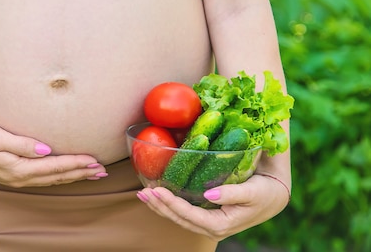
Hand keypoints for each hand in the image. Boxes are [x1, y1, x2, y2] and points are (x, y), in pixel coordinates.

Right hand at [0, 122, 107, 186]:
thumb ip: (21, 144)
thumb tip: (45, 149)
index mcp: (18, 168)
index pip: (54, 166)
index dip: (76, 164)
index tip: (94, 160)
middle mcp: (20, 177)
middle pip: (57, 176)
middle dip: (81, 173)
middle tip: (103, 170)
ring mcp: (17, 179)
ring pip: (52, 179)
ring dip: (73, 176)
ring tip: (92, 173)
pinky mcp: (14, 175)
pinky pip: (44, 178)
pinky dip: (60, 176)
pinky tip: (67, 174)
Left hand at [136, 174, 289, 240]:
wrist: (274, 195)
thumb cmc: (264, 192)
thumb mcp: (251, 192)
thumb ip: (231, 193)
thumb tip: (209, 195)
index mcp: (221, 225)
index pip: (189, 216)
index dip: (172, 204)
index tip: (157, 190)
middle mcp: (212, 228)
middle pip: (179, 219)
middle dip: (160, 206)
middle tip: (144, 192)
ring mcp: (208, 223)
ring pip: (178, 217)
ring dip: (160, 206)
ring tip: (144, 194)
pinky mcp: (206, 215)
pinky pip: (183, 212)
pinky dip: (169, 204)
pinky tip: (157, 195)